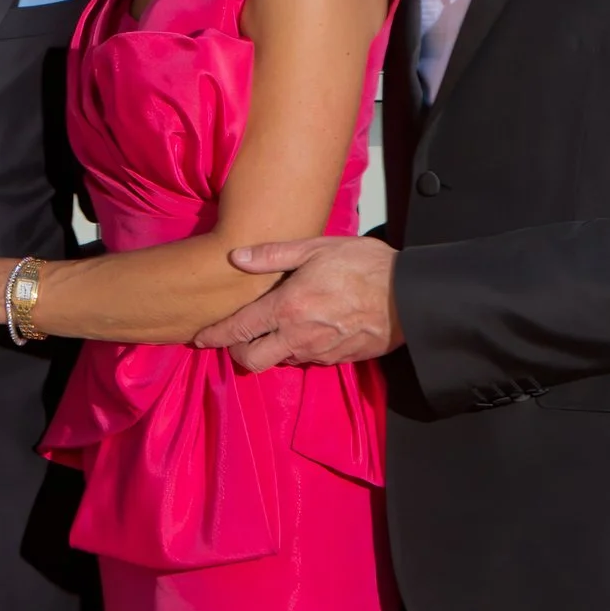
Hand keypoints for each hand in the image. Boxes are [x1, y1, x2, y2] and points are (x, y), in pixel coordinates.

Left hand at [190, 236, 403, 374]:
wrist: (409, 296)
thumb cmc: (364, 265)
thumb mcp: (316, 248)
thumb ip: (273, 255)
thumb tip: (235, 256)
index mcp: (288, 308)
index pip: (238, 330)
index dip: (214, 336)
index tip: (200, 338)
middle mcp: (299, 336)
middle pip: (252, 361)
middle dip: (238, 354)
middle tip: (236, 338)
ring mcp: (320, 352)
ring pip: (280, 362)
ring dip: (270, 351)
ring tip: (272, 331)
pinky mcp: (339, 360)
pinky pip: (307, 361)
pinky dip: (298, 350)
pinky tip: (304, 331)